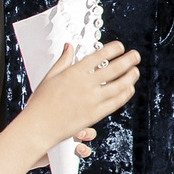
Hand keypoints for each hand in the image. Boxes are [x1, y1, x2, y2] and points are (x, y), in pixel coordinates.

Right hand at [17, 39, 139, 153]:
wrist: (38, 127)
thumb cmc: (41, 102)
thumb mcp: (50, 77)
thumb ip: (63, 60)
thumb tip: (68, 46)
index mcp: (73, 73)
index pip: (99, 56)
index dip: (113, 49)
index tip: (120, 46)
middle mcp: (84, 85)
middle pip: (114, 69)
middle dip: (128, 60)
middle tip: (135, 55)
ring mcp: (91, 100)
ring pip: (119, 86)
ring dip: (130, 77)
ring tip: (135, 71)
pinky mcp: (94, 115)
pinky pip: (115, 102)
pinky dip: (125, 94)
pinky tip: (129, 89)